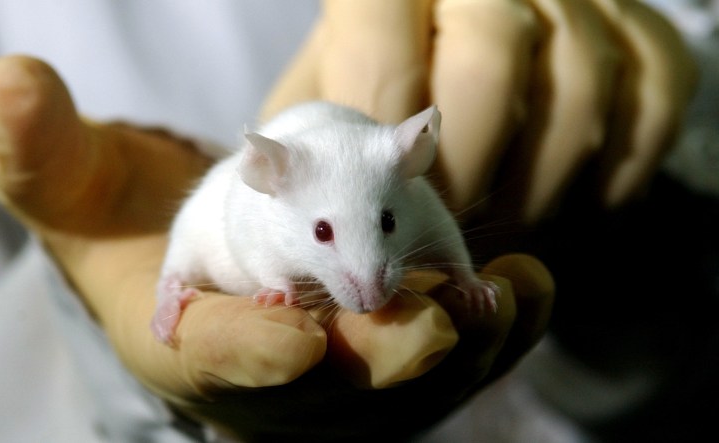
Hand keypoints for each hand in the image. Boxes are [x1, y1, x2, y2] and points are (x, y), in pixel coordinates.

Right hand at [0, 55, 552, 439]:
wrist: (216, 250)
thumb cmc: (139, 225)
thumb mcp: (82, 195)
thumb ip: (47, 156)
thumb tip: (15, 84)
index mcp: (192, 347)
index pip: (219, 366)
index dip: (255, 358)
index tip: (297, 336)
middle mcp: (274, 378)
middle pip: (332, 392)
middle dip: (381, 359)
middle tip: (432, 320)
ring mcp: (341, 376)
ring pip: (406, 386)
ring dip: (458, 348)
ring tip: (496, 298)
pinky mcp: (392, 352)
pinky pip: (453, 356)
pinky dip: (492, 326)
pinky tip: (521, 285)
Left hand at [262, 0, 696, 222]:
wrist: (475, 69)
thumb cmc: (384, 110)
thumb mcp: (326, 119)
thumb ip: (298, 144)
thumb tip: (257, 163)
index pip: (384, 21)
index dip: (389, 111)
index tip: (395, 185)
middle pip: (493, 50)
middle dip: (473, 159)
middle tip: (458, 216)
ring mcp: (571, 5)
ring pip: (581, 79)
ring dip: (544, 176)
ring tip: (512, 218)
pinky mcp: (638, 37)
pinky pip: (654, 95)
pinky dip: (620, 168)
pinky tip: (580, 202)